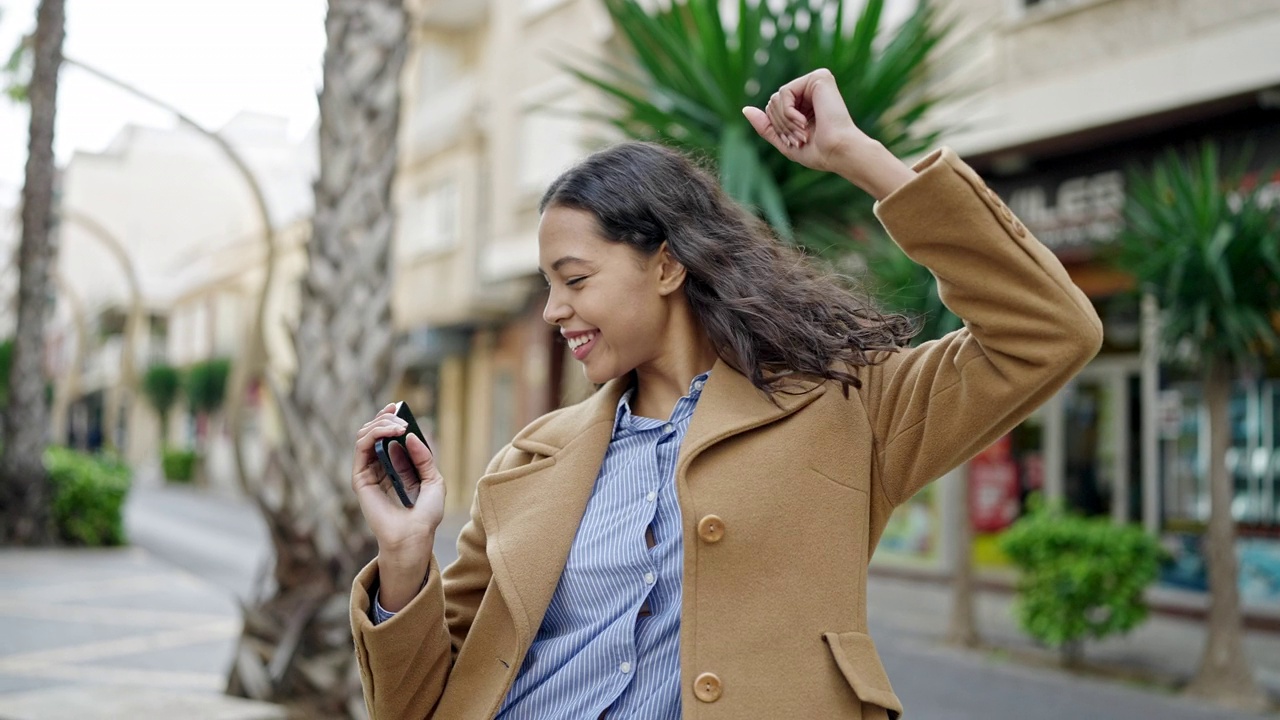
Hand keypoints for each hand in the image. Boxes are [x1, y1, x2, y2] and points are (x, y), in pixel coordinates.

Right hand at [352, 404, 445, 570]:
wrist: (415, 536)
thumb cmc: (426, 514)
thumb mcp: (434, 479)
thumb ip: (423, 457)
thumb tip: (409, 436)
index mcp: (396, 467)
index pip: (387, 437)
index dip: (390, 419)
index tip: (399, 406)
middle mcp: (380, 468)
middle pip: (374, 433)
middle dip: (385, 418)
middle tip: (399, 414)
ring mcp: (369, 472)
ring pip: (365, 436)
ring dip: (381, 423)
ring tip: (398, 424)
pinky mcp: (360, 478)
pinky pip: (361, 447)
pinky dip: (375, 434)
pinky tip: (393, 433)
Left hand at [743, 68, 914, 199]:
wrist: (838, 152)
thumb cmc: (818, 152)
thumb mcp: (784, 141)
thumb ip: (766, 126)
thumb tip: (745, 109)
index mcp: (805, 104)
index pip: (773, 109)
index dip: (777, 128)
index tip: (794, 142)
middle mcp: (811, 90)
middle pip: (772, 102)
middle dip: (780, 125)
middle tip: (798, 138)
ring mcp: (815, 82)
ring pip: (776, 98)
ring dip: (784, 121)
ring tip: (802, 132)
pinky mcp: (819, 78)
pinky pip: (784, 92)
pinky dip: (787, 112)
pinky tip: (803, 122)